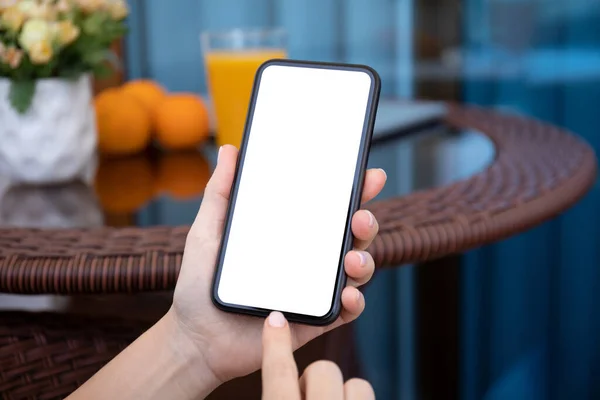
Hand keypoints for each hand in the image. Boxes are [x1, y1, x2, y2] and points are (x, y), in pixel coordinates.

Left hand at [170, 145, 385, 383]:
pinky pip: (345, 311)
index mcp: (289, 235)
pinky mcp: (314, 320)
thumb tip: (230, 150)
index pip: (327, 209)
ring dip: (365, 260)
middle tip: (360, 217)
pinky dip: (354, 302)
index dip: (353, 191)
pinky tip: (348, 294)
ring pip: (356, 270)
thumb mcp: (208, 232)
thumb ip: (220, 193)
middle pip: (350, 236)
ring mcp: (313, 289)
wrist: (194, 339)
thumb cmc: (199, 285)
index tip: (368, 175)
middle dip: (366, 222)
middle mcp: (307, 258)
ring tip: (351, 258)